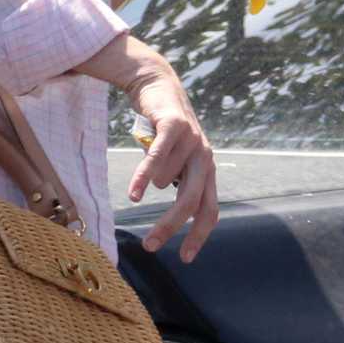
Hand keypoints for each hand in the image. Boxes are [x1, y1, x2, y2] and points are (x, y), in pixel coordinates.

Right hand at [77, 32, 217, 263]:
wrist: (157, 84)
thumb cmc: (163, 127)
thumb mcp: (175, 158)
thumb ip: (177, 181)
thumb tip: (174, 215)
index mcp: (207, 169)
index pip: (209, 210)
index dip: (199, 235)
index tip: (185, 258)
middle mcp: (205, 158)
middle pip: (190, 202)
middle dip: (170, 227)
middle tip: (150, 246)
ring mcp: (193, 141)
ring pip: (165, 179)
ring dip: (147, 179)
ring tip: (141, 173)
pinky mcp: (175, 126)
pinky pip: (158, 159)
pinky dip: (144, 178)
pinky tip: (134, 194)